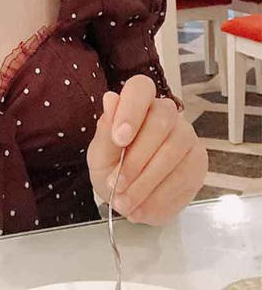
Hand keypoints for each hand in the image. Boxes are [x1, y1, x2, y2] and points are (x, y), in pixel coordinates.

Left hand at [86, 74, 207, 225]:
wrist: (127, 194)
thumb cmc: (111, 166)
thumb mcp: (100, 153)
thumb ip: (106, 130)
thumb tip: (110, 99)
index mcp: (139, 102)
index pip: (141, 88)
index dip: (131, 111)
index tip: (118, 139)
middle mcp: (167, 113)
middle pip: (160, 123)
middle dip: (135, 160)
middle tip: (116, 184)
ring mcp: (187, 136)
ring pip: (173, 154)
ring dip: (146, 183)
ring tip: (125, 203)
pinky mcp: (198, 162)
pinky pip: (183, 179)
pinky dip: (159, 198)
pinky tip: (142, 209)